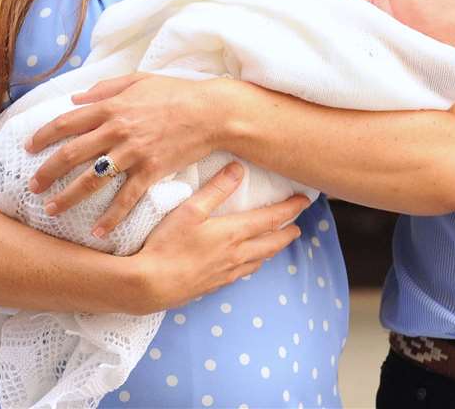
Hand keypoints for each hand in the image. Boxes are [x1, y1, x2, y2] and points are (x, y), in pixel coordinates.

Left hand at [26, 73, 229, 234]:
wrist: (211, 112)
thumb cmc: (177, 93)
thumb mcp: (139, 80)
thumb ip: (105, 88)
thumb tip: (75, 97)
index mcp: (112, 107)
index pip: (67, 122)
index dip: (43, 135)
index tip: (28, 148)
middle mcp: (117, 130)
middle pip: (71, 154)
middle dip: (47, 172)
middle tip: (32, 187)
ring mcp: (133, 153)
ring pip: (91, 180)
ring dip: (68, 198)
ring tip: (51, 211)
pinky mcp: (151, 171)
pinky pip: (126, 199)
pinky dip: (110, 218)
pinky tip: (97, 232)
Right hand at [125, 162, 309, 311]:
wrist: (150, 285)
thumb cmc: (167, 244)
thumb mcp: (190, 210)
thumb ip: (216, 189)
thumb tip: (238, 168)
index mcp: (234, 233)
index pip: (271, 219)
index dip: (290, 209)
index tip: (304, 201)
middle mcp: (237, 254)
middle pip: (271, 243)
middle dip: (287, 233)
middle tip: (297, 226)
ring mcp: (227, 272)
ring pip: (259, 260)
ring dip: (272, 249)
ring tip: (277, 242)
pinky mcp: (215, 285)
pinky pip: (244, 272)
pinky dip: (254, 263)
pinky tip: (248, 263)